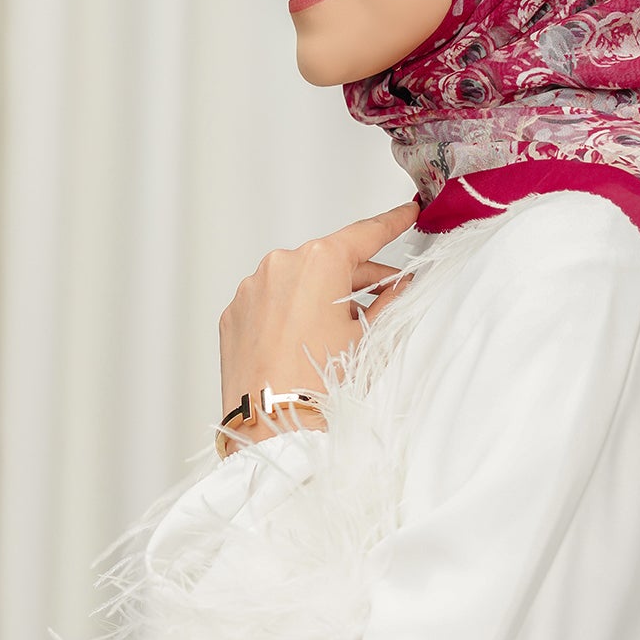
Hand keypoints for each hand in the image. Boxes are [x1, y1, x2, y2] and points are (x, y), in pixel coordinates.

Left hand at [218, 199, 418, 444]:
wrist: (275, 425)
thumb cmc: (320, 384)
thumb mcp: (370, 337)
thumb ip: (389, 301)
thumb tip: (399, 286)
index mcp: (319, 261)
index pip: (365, 233)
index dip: (391, 223)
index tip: (405, 214)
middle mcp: (280, 265)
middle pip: (330, 261)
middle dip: (358, 277)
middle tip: (386, 294)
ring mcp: (252, 289)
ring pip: (298, 281)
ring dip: (321, 296)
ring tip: (342, 330)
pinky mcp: (234, 314)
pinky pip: (270, 302)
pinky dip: (290, 312)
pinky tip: (305, 341)